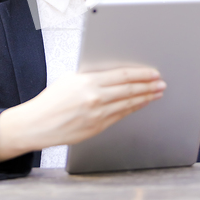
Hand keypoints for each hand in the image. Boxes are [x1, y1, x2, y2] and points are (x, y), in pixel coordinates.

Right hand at [0, 66, 166, 166]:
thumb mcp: (71, 79)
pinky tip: (140, 105)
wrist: (38, 124)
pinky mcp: (97, 127)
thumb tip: (113, 75)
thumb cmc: (52, 100)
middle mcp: (95, 98)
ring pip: (128, 104)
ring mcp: (97, 115)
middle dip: (148, 86)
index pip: (122, 76)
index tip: (153, 72)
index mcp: (88, 82)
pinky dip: (132, 109)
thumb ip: (92, 77)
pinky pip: (120, 116)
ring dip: (145, 98)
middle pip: (129, 90)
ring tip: (156, 93)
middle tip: (161, 83)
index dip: (141, 74)